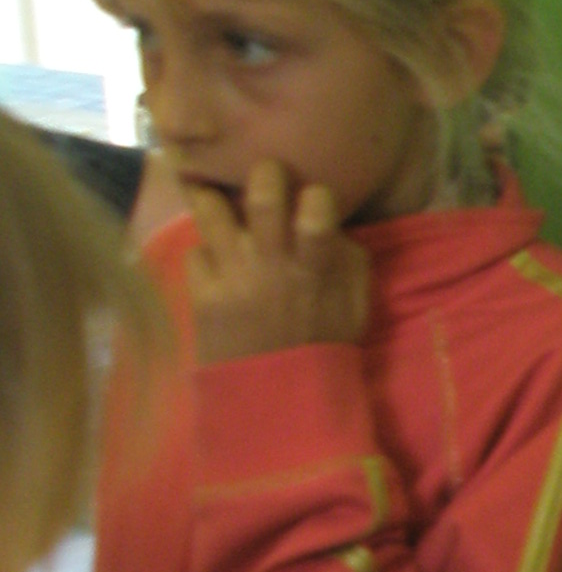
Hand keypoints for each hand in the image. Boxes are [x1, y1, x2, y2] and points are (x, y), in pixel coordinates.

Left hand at [188, 163, 369, 361]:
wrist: (278, 398)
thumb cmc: (322, 345)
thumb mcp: (354, 305)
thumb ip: (347, 259)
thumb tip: (333, 222)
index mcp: (315, 268)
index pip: (317, 210)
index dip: (315, 194)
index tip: (312, 198)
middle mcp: (272, 266)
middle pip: (261, 196)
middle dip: (263, 172)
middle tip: (264, 173)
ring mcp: (233, 279)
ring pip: (210, 211)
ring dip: (214, 199)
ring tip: (217, 199)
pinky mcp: (203, 297)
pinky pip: (196, 253)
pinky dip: (207, 255)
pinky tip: (216, 265)